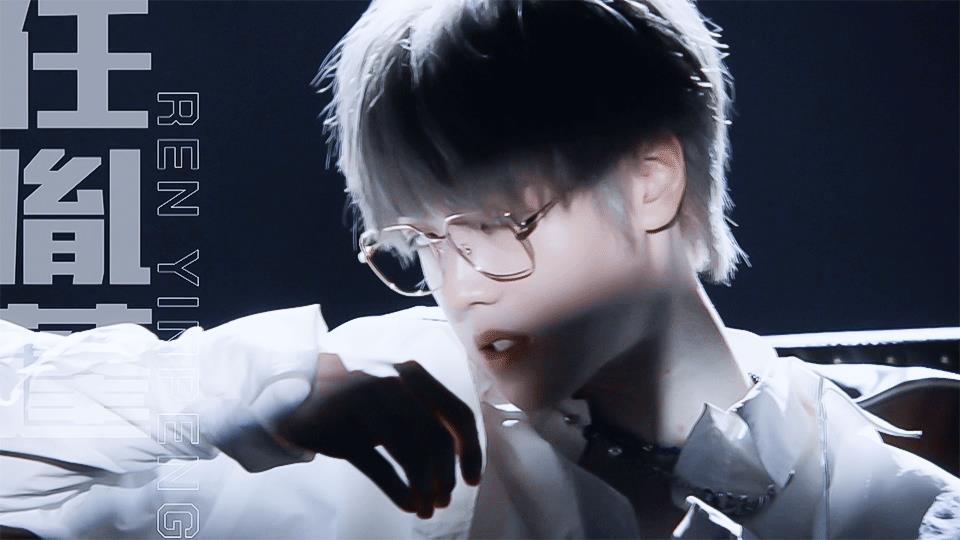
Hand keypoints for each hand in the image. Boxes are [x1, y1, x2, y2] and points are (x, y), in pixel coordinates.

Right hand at [274, 354, 482, 518]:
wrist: (297, 389)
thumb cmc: (359, 398)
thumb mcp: (396, 392)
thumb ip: (428, 411)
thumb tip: (464, 455)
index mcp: (413, 374)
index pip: (458, 414)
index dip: (471, 451)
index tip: (473, 479)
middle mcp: (393, 383)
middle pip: (437, 440)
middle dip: (446, 477)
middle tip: (445, 499)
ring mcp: (365, 405)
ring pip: (411, 455)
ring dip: (425, 488)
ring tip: (427, 507)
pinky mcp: (341, 429)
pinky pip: (379, 467)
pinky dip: (400, 491)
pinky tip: (408, 504)